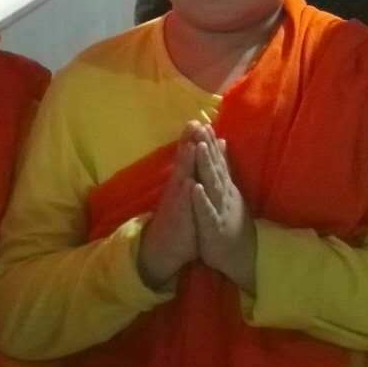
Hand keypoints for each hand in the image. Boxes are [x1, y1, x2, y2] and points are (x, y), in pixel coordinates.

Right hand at [136, 135, 199, 288]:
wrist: (164, 248)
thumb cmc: (181, 219)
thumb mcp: (189, 194)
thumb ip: (195, 174)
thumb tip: (202, 154)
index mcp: (184, 182)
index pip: (190, 157)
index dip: (195, 139)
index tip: (200, 118)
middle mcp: (179, 188)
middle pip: (184, 162)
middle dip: (188, 142)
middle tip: (193, 121)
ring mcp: (177, 203)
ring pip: (182, 179)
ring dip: (186, 163)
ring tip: (191, 145)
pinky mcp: (177, 219)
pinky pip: (182, 205)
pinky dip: (186, 194)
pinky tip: (189, 183)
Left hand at [186, 122, 257, 292]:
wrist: (241, 258)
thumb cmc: (231, 223)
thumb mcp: (229, 192)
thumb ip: (225, 168)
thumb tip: (222, 143)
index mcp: (225, 187)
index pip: (218, 161)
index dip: (210, 142)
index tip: (203, 122)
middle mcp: (225, 195)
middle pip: (215, 167)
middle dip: (207, 147)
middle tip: (200, 126)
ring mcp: (221, 210)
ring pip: (212, 185)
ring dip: (206, 166)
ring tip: (198, 147)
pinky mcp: (214, 228)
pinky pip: (206, 212)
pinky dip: (200, 200)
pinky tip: (194, 187)